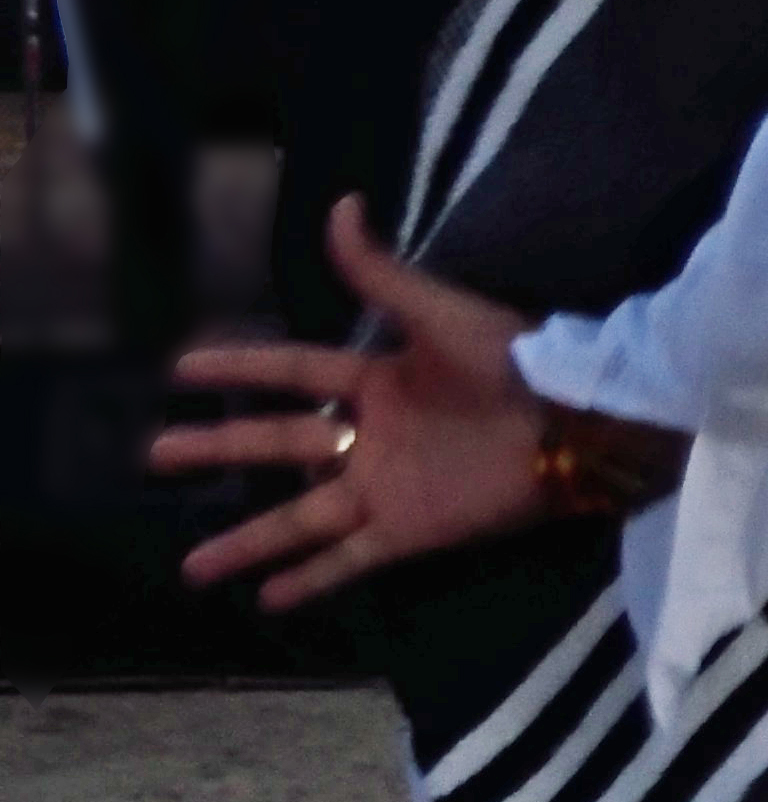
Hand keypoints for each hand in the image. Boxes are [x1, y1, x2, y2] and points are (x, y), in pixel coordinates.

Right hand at [151, 198, 552, 612]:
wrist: (578, 421)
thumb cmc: (516, 361)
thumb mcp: (441, 312)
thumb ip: (383, 271)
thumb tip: (341, 203)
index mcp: (379, 378)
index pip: (291, 373)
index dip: (239, 368)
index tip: (180, 370)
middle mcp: (372, 437)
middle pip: (276, 446)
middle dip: (217, 450)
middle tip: (154, 457)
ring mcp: (386, 488)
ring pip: (298, 518)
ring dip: (247, 541)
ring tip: (192, 566)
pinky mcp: (411, 530)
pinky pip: (348, 559)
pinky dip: (309, 580)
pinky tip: (266, 598)